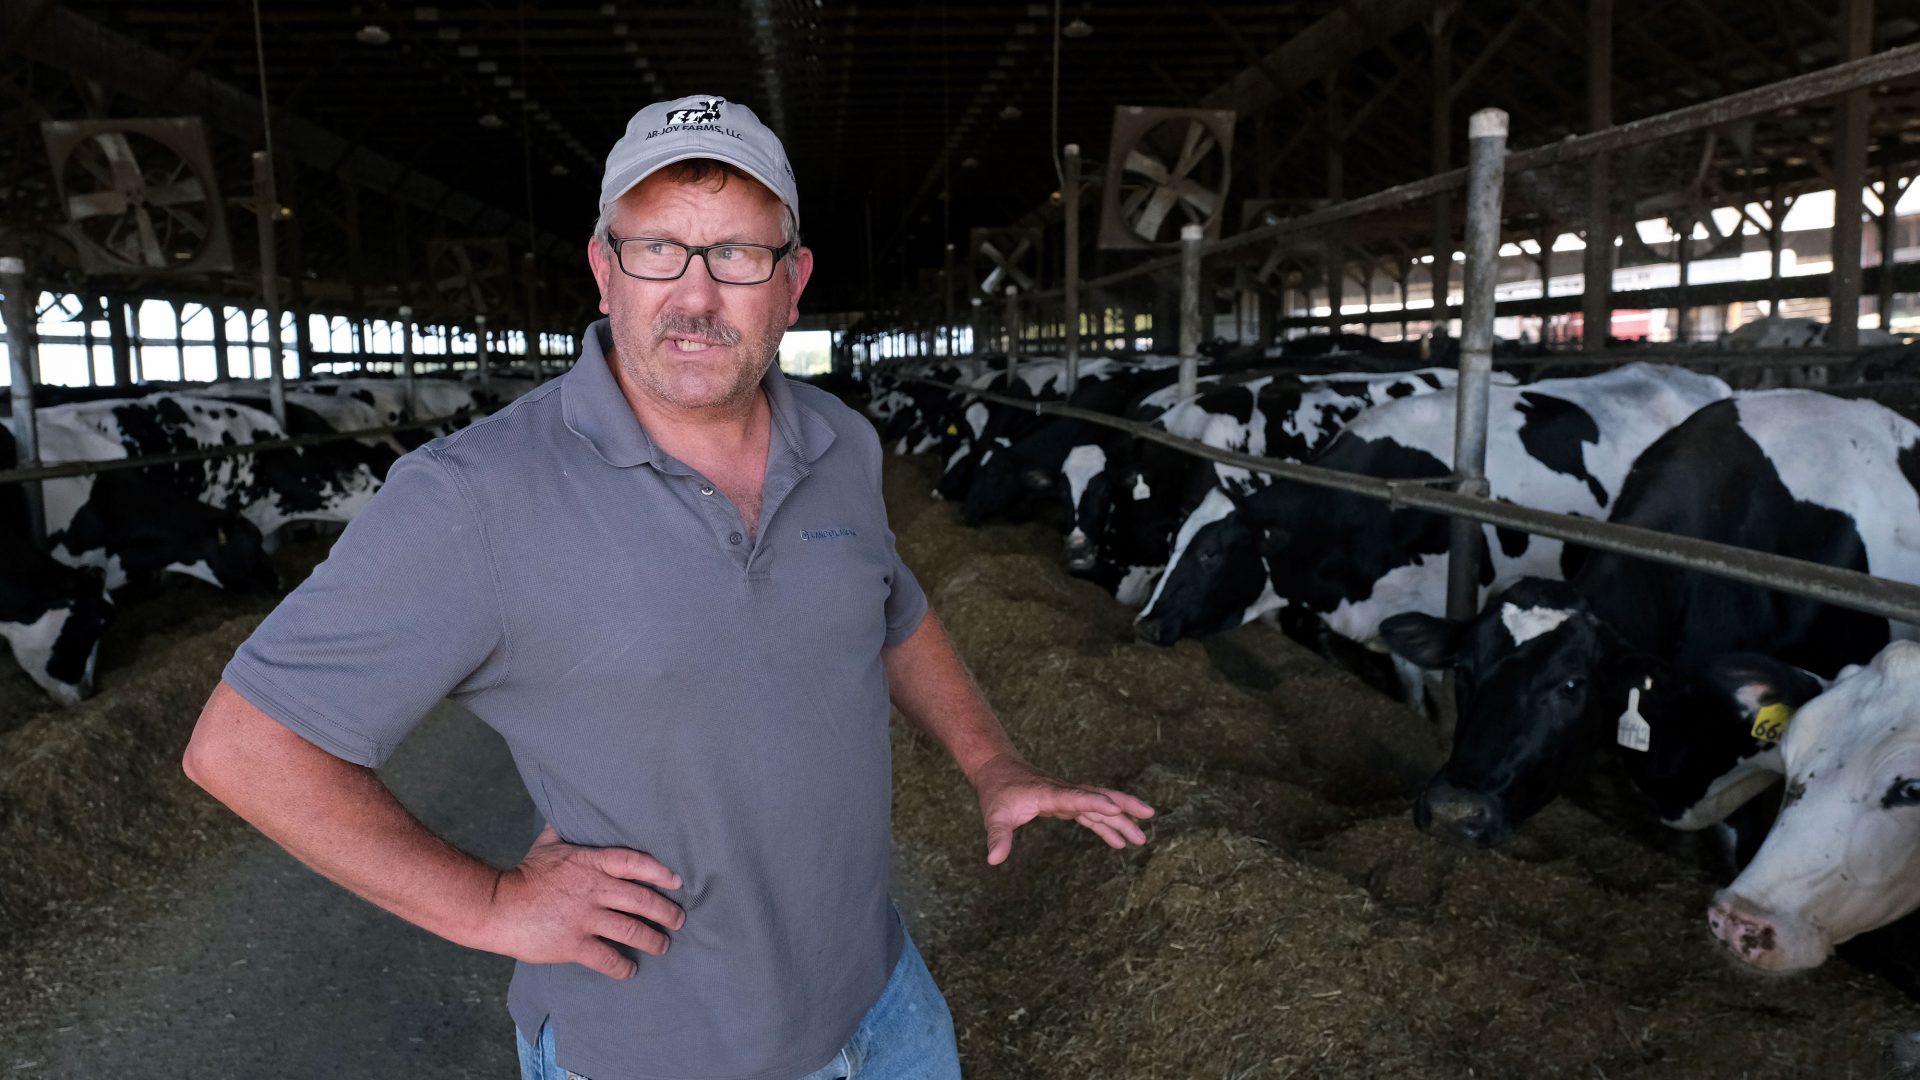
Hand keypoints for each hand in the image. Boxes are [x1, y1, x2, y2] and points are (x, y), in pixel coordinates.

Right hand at [480, 824, 684, 979]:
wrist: (496, 906)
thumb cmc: (524, 874)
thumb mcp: (547, 844)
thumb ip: (566, 830)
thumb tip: (569, 808)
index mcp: (590, 863)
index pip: (635, 862)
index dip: (660, 872)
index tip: (676, 881)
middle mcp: (593, 890)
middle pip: (642, 900)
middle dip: (666, 912)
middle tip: (678, 919)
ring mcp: (585, 918)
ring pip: (632, 930)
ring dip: (653, 940)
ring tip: (663, 945)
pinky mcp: (573, 945)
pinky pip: (608, 958)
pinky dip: (623, 967)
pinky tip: (630, 970)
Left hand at [970, 754, 1154, 865]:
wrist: (999, 771)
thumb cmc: (997, 793)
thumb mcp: (994, 815)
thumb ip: (998, 837)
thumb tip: (993, 860)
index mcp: (1049, 793)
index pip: (1076, 797)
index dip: (1094, 802)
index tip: (1115, 808)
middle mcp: (1065, 792)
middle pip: (1100, 796)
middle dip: (1124, 805)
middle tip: (1149, 815)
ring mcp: (1069, 797)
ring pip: (1101, 806)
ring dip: (1122, 820)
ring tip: (1142, 837)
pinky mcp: (1069, 804)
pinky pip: (1093, 815)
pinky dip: (1107, 827)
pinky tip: (1119, 842)